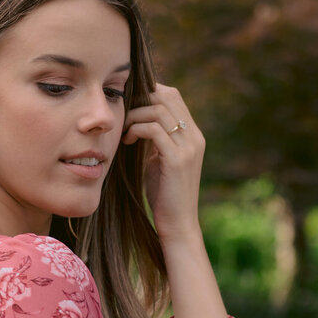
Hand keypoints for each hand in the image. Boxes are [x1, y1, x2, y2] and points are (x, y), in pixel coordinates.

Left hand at [124, 83, 204, 241]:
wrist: (178, 224)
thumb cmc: (165, 195)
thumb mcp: (162, 160)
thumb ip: (157, 139)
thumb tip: (139, 121)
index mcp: (193, 135)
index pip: (172, 95)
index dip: (148, 93)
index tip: (129, 107)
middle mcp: (194, 137)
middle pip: (166, 96)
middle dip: (139, 100)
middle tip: (123, 115)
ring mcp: (188, 148)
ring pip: (158, 109)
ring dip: (135, 115)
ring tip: (124, 130)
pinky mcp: (177, 160)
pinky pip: (153, 129)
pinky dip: (135, 129)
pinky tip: (127, 140)